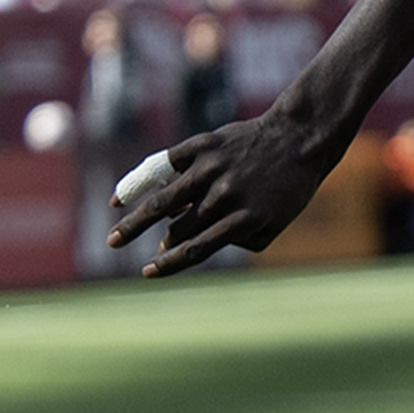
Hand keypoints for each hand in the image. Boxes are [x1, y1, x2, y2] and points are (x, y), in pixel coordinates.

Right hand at [108, 113, 335, 276]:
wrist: (299, 138)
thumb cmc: (289, 188)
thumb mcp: (277, 222)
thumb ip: (241, 240)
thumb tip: (193, 246)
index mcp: (247, 218)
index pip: (199, 248)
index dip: (170, 263)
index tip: (147, 273)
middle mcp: (227, 194)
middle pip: (180, 227)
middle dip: (158, 242)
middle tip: (127, 251)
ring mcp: (213, 168)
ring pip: (165, 200)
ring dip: (135, 222)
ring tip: (114, 239)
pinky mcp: (203, 146)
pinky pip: (164, 166)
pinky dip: (141, 183)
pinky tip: (120, 199)